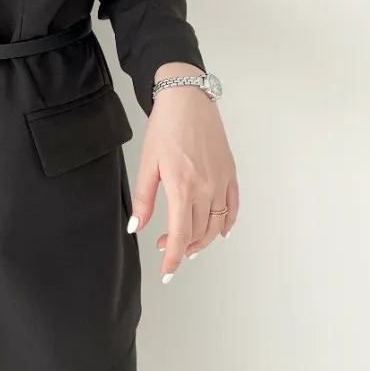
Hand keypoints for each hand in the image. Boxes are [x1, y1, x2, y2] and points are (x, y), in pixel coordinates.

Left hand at [127, 64, 238, 283]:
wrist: (188, 99)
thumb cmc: (166, 126)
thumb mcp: (147, 163)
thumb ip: (144, 199)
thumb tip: (136, 227)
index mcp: (182, 187)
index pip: (179, 235)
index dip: (172, 258)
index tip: (166, 272)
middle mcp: (206, 188)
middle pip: (198, 233)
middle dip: (181, 247)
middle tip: (165, 247)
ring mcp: (222, 181)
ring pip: (217, 225)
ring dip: (202, 240)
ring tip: (187, 244)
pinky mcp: (230, 173)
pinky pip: (233, 207)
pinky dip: (227, 223)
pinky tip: (220, 231)